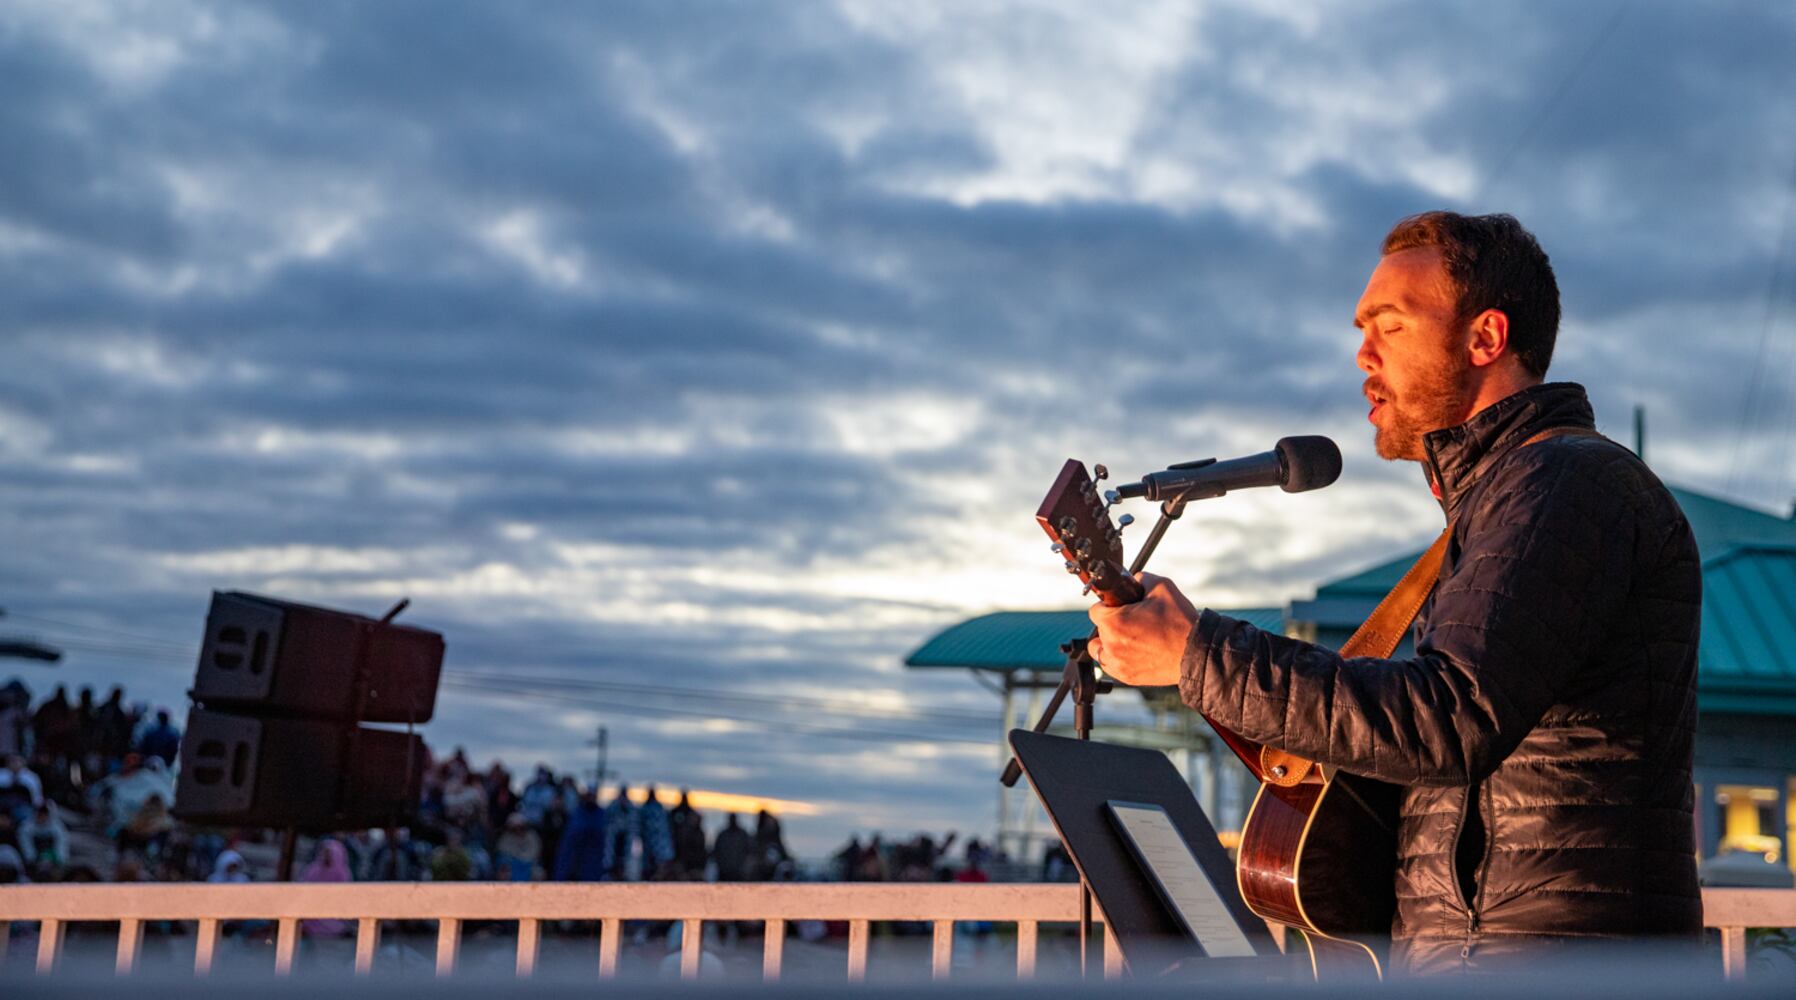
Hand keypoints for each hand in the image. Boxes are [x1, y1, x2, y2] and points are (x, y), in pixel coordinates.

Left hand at [1087, 572, 1198, 686]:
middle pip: (1099, 629)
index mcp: (1115, 623)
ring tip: (1129, 636)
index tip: (1121, 607)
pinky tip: (1133, 650)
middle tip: (1134, 621)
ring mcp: (1118, 664)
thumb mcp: (1162, 586)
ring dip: (1109, 641)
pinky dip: (1117, 657)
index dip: (1109, 604)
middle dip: (1112, 622)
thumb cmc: (1181, 623)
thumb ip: (1141, 578)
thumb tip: (1133, 579)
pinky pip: (1110, 665)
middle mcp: (1111, 646)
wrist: (1196, 653)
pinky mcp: (1127, 676)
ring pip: (1100, 649)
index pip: (1095, 610)